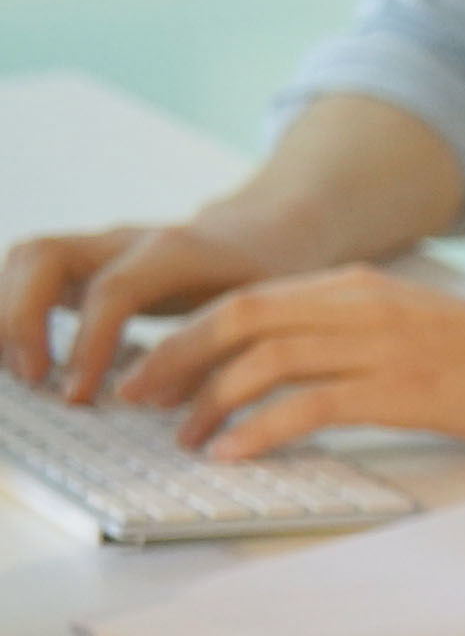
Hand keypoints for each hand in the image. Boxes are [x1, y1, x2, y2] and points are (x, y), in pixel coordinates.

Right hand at [3, 217, 297, 402]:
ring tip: (19, 372)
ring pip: (27, 257)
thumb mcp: (263, 314)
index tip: (76, 396)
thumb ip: (216, 355)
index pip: (113, 291)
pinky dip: (13, 310)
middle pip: (45, 256)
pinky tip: (18, 356)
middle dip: (21, 318)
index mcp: (176, 252)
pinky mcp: (84, 260)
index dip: (88, 343)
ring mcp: (99, 245)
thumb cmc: (268, 278)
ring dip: (8, 313)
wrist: (267, 231)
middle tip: (30, 379)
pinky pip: (28, 274)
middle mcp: (127, 240)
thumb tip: (155, 403)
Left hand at [107, 273, 464, 457]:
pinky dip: (259, 430)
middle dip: (174, 358)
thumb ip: (359, 333)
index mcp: (364, 286)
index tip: (153, 369)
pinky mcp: (406, 388)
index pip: (250, 297)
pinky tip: (238, 454)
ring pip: (264, 360)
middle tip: (137, 398)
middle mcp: (365, 304)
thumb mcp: (423, 327)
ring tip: (185, 439)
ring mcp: (385, 344)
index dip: (187, 333)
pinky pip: (309, 405)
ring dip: (209, 402)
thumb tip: (296, 370)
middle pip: (239, 319)